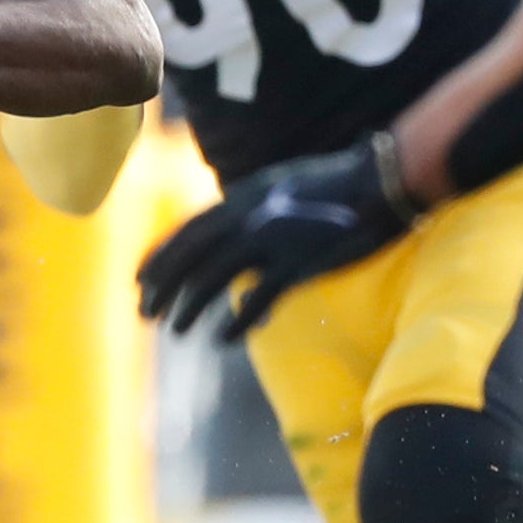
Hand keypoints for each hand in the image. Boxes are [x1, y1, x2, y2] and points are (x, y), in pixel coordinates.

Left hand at [137, 133, 414, 337]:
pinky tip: (222, 340)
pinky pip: (257, 300)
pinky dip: (236, 323)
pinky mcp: (299, 264)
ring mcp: (273, 240)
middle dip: (162, 286)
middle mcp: (250, 216)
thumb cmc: (338, 186)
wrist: (382, 182)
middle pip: (191, 256)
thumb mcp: (283, 186)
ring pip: (213, 279)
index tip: (139, 281)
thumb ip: (252, 209)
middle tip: (144, 313)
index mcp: (244, 198)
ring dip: (189, 307)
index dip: (158, 258)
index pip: (187, 231)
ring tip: (174, 330)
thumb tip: (228, 231)